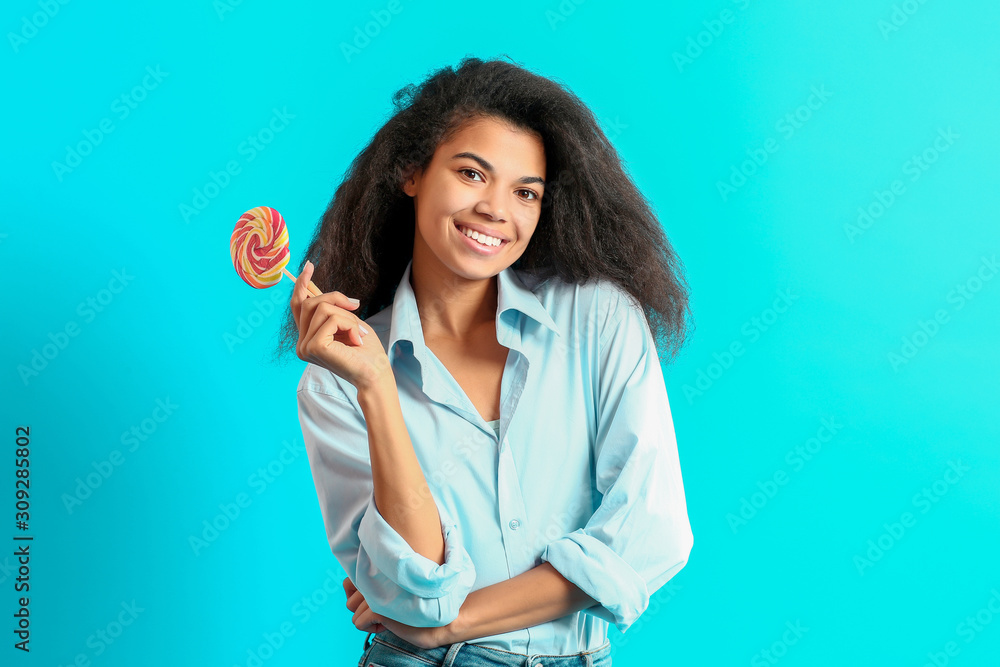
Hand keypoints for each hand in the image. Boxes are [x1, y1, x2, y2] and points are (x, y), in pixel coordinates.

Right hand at [290, 261, 387, 391]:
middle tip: (357, 305)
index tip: (309, 265)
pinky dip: (349, 324)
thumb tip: (315, 287)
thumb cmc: (366, 352)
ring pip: (323, 309)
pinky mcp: (314, 347)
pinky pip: (331, 319)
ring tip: (359, 333)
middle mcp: (302, 344)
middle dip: (336, 298)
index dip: (302, 285)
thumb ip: (331, 309)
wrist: (376, 375)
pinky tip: (357, 340)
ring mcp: (305, 347)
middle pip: (311, 302)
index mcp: (308, 339)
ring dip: (348, 316)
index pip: (298, 307)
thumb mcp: (347, 322)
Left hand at [343, 577, 453, 649]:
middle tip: (384, 610)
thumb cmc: (418, 602)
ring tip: (388, 616)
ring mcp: (376, 592)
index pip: (348, 583)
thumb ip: (376, 582)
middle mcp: (375, 578)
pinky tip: (387, 625)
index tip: (376, 601)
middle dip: (363, 611)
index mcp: (379, 570)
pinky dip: (371, 629)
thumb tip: (351, 590)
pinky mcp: (377, 608)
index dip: (359, 597)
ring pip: (354, 615)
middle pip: (350, 602)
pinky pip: (359, 624)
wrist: (437, 619)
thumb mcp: (395, 587)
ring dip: (369, 620)